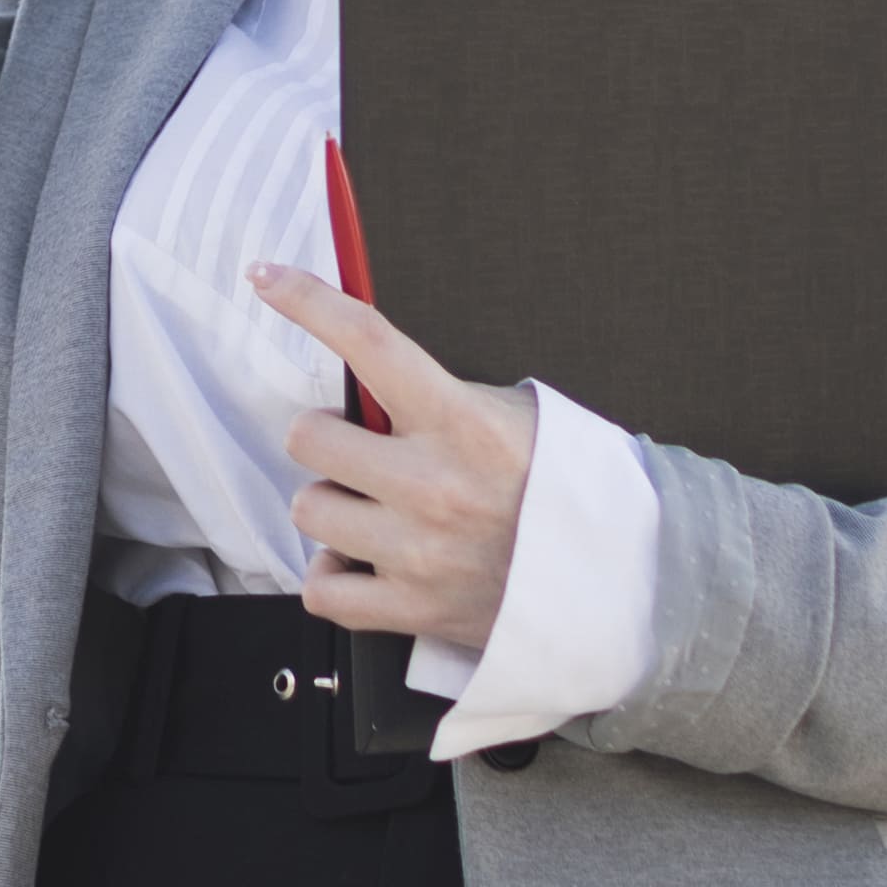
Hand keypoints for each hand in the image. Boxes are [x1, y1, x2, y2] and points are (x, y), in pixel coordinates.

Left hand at [246, 266, 527, 651]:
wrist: (620, 580)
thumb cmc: (560, 488)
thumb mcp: (516, 416)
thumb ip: (440, 394)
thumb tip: (366, 365)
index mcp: (463, 422)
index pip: (369, 342)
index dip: (307, 301)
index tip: (267, 277)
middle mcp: (433, 485)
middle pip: (309, 438)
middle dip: (325, 436)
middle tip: (361, 447)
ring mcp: (420, 552)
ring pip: (309, 509)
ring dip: (332, 505)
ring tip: (373, 508)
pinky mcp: (415, 610)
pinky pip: (322, 589)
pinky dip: (334, 575)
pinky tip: (362, 560)